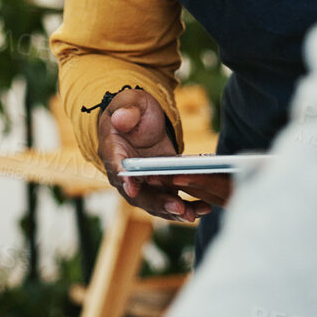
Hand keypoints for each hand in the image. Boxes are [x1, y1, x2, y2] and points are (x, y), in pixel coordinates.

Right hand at [95, 89, 231, 220]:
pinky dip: (186, 208)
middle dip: (157, 202)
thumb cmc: (133, 109)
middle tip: (177, 207)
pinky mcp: (160, 186)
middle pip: (137, 194)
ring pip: (154, 203)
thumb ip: (127, 110)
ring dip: (172, 211)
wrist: (142, 120)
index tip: (132, 189)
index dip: (124, 178)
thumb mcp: (130, 101)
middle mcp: (124, 174)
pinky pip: (170, 201)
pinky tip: (204, 208)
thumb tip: (121, 119)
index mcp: (113, 150)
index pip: (116, 167)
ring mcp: (142, 183)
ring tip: (191, 214)